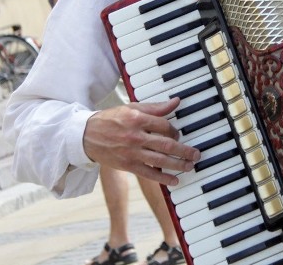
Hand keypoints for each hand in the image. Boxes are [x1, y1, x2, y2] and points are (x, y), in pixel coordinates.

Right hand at [82, 98, 199, 185]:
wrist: (86, 136)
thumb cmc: (111, 119)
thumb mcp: (132, 108)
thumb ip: (155, 108)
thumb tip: (176, 102)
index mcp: (137, 119)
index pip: (164, 126)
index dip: (174, 131)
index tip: (178, 134)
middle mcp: (135, 137)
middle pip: (166, 144)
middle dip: (184, 150)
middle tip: (196, 154)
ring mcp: (131, 153)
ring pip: (160, 160)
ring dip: (178, 164)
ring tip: (190, 166)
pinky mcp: (127, 165)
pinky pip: (148, 173)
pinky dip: (163, 178)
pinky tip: (175, 181)